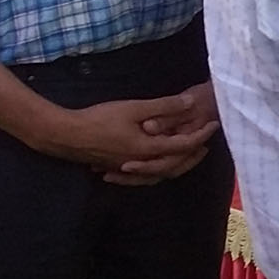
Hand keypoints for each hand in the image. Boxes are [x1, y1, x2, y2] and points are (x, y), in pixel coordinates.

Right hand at [26, 91, 212, 177]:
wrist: (65, 135)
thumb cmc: (99, 119)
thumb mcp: (134, 108)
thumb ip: (163, 107)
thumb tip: (190, 103)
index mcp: (148, 149)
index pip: (183, 145)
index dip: (201, 135)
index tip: (214, 125)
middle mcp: (141, 164)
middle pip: (175, 165)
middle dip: (193, 154)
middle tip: (206, 142)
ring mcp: (128, 169)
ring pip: (160, 173)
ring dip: (177, 164)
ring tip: (187, 153)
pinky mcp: (117, 168)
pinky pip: (143, 176)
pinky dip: (155, 172)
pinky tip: (155, 166)